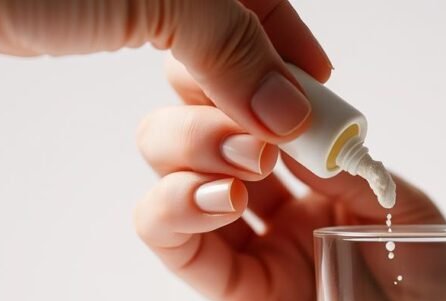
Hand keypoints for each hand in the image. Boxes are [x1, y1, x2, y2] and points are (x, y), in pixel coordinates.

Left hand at [0, 0, 330, 142]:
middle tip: (279, 142)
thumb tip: (289, 112)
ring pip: (218, 62)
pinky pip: (182, 70)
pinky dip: (197, 100)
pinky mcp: (124, 25)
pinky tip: (205, 121)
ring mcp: (159, 4)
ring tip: (243, 141)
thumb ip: (235, 54)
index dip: (302, 64)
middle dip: (268, 96)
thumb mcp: (168, 2)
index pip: (278, 13)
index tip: (321, 112)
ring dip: (231, 106)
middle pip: (254, 43)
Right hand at [134, 59, 445, 300]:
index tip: (265, 69)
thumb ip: (349, 168)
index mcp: (316, 174)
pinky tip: (223, 199)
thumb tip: (291, 120)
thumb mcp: (406, 212)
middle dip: (203, 106)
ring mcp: (250, 246)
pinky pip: (174, 244)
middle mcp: (272, 203)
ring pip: (168, 176)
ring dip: (189, 149)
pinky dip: (175, 208)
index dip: (238, 78)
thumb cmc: (439, 294)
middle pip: (191, 129)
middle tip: (253, 121)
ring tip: (249, 163)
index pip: (249, 107)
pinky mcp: (236, 292)